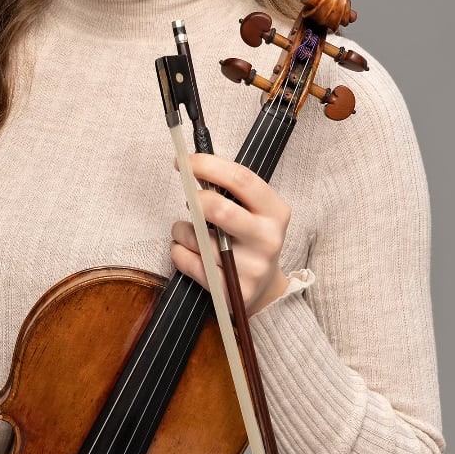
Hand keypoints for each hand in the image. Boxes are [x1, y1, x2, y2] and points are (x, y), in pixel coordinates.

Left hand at [171, 152, 290, 315]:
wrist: (265, 287)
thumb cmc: (250, 239)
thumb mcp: (252, 211)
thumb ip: (228, 191)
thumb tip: (192, 167)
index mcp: (275, 211)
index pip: (241, 179)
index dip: (209, 166)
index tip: (185, 162)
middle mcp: (268, 239)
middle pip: (220, 210)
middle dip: (195, 202)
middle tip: (189, 201)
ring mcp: (253, 267)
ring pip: (198, 239)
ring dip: (181, 230)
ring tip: (187, 231)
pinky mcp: (234, 290)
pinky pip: (191, 264)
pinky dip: (179, 252)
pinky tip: (186, 250)